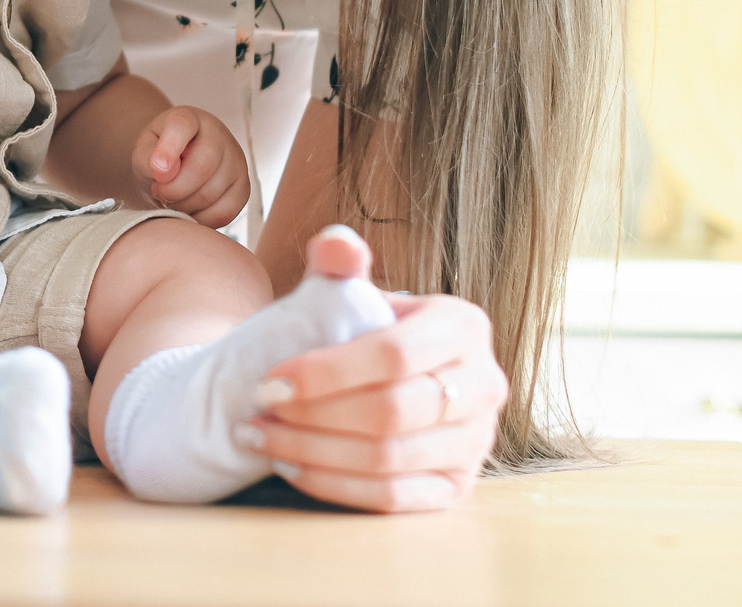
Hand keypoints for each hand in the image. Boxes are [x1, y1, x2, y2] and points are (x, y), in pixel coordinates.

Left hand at [130, 104, 249, 226]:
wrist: (177, 164)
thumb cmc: (158, 156)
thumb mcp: (143, 152)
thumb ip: (147, 158)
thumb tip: (164, 171)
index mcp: (188, 118)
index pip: (182, 125)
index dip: (169, 149)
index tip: (156, 170)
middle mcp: (218, 135)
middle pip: (202, 166)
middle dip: (174, 189)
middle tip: (159, 192)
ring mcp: (236, 161)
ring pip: (212, 193)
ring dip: (185, 206)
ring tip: (173, 199)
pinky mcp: (243, 188)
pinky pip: (225, 212)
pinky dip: (202, 219)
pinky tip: (190, 210)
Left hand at [245, 238, 507, 512]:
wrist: (380, 377)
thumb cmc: (362, 330)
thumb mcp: (353, 290)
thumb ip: (339, 263)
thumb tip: (336, 245)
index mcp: (464, 326)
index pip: (393, 354)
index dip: (325, 372)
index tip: (267, 381)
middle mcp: (485, 385)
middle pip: (391, 412)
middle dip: (312, 416)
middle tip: (257, 414)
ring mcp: (476, 442)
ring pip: (389, 459)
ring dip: (313, 453)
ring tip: (259, 439)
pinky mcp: (456, 486)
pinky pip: (393, 498)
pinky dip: (334, 485)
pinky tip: (289, 467)